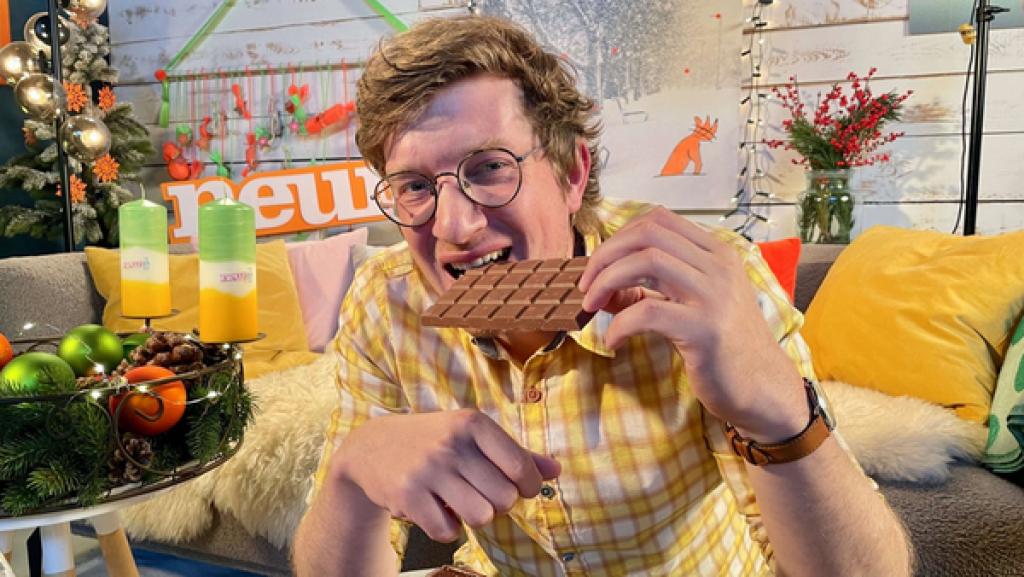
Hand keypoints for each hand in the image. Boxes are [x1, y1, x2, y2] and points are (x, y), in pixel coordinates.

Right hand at [335, 409, 560, 541]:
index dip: (528, 485)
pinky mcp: (408, 494)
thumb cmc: (434, 440)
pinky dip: (447, 528)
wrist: (370, 446)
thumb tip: (556, 471)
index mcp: (472, 423)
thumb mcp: (472, 436)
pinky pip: (448, 531)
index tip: (519, 487)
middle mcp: (451, 443)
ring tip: (460, 502)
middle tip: (480, 493)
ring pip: (481, 517)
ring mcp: (428, 469)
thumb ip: (515, 454)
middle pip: (504, 499)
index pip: (520, 466)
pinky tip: (436, 509)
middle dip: (498, 504)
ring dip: (474, 517)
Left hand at [577, 207, 805, 438]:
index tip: (600, 264)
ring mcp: (714, 296)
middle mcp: (718, 266)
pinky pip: (647, 312)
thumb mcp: (693, 306)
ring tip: (592, 306)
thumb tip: (604, 285)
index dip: (620, 236)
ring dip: (607, 281)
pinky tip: (613, 340)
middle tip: (586, 285)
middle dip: (605, 255)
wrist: (762, 389)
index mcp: (717, 254)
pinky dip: (619, 324)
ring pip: (646, 262)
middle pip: (648, 234)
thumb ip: (655, 289)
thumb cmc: (724, 348)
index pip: (659, 220)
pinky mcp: (705, 330)